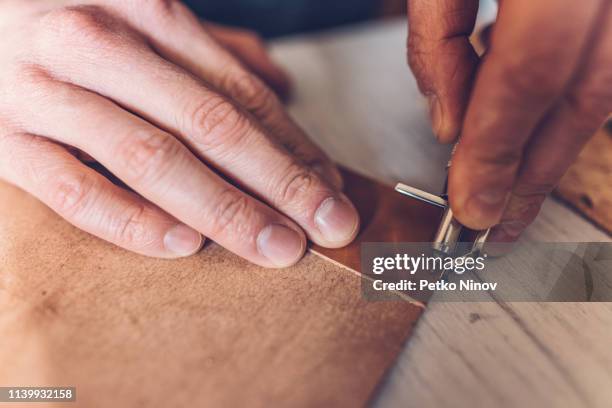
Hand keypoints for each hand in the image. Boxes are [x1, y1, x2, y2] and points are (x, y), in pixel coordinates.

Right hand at [0, 0, 358, 266]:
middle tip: (329, 225)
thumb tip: (281, 85)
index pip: (237, 92)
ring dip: (223, 209)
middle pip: (209, 123)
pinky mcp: (2, 139)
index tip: (332, 188)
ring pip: (149, 158)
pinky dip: (129, 220)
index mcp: (143, 10)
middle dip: (280, 182)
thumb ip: (210, 52)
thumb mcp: (141, 17)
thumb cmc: (71, 21)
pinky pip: (71, 188)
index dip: (292, 144)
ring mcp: (44, 92)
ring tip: (277, 246)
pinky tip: (182, 245)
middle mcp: (96, 44)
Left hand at [407, 0, 611, 240]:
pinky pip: (602, 61)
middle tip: (496, 220)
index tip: (472, 205)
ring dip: (550, 142)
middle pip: (581, 98)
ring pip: (602, 87)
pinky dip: (563, 94)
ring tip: (509, 181)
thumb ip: (437, 37)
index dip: (497, 152)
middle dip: (533, 174)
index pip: (527, 78)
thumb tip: (446, 121)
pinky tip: (525, 109)